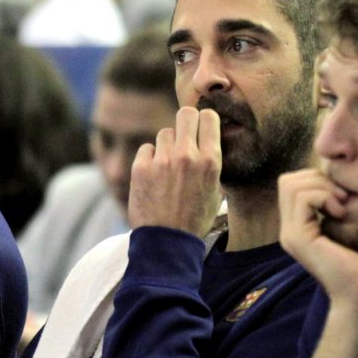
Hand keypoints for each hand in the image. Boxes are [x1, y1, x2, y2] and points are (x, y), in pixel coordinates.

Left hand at [127, 107, 222, 236]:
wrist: (167, 243)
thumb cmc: (194, 220)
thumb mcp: (216, 192)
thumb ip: (212, 164)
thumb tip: (209, 141)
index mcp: (210, 161)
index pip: (209, 117)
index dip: (205, 120)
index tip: (202, 128)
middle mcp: (187, 156)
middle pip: (186, 114)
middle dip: (186, 123)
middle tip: (185, 137)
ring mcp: (162, 160)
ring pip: (165, 133)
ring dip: (167, 145)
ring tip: (168, 166)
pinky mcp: (141, 167)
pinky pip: (147, 148)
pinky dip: (150, 158)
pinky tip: (154, 175)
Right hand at [278, 169, 357, 311]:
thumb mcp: (356, 228)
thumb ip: (347, 206)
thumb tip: (354, 184)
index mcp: (300, 225)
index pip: (292, 184)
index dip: (317, 179)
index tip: (344, 196)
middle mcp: (289, 228)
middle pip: (287, 181)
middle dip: (318, 178)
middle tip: (343, 197)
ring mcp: (290, 233)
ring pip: (290, 185)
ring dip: (321, 187)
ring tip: (342, 205)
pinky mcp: (298, 238)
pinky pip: (302, 198)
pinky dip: (323, 196)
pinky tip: (341, 214)